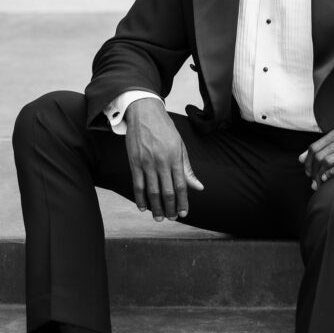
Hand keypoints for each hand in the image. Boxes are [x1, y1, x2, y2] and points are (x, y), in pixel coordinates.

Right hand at [125, 98, 203, 219]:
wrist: (145, 113)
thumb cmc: (165, 129)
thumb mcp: (180, 146)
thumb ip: (187, 168)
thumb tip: (198, 187)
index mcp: (175, 158)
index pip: (181, 185)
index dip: (183, 202)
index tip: (184, 213)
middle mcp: (161, 162)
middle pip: (166, 191)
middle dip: (170, 208)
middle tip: (172, 219)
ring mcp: (146, 163)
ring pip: (151, 191)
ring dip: (156, 207)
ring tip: (159, 218)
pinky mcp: (134, 162)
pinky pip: (137, 184)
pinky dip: (140, 197)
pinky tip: (143, 207)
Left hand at [299, 127, 333, 188]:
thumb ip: (322, 150)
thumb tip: (300, 159)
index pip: (315, 147)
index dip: (308, 161)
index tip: (307, 172)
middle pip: (320, 155)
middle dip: (313, 170)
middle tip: (313, 182)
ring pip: (329, 160)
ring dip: (321, 174)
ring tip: (319, 184)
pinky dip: (332, 172)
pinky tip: (327, 179)